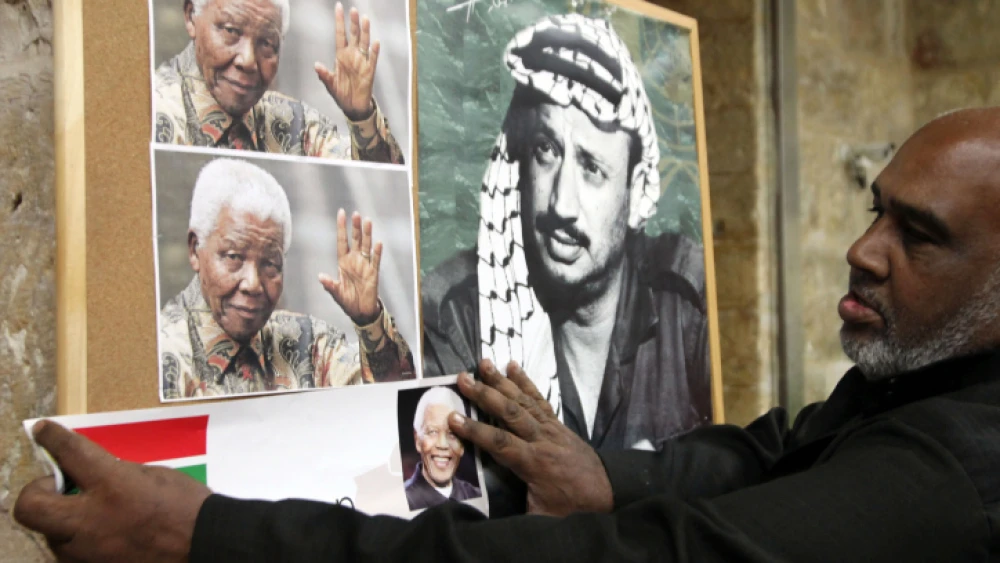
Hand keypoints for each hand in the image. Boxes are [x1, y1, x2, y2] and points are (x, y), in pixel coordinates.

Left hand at [13, 420, 211, 561]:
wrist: (206, 545)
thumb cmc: (187, 508)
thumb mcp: (152, 477)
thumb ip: (115, 473)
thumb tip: (90, 471)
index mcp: (114, 486)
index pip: (71, 454)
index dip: (53, 438)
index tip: (43, 431)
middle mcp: (93, 521)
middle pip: (31, 506)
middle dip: (39, 492)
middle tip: (60, 487)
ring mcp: (89, 553)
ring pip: (50, 534)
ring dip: (63, 521)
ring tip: (92, 517)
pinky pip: (71, 554)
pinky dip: (80, 542)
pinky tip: (104, 535)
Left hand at [315, 2, 379, 120]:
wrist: (352, 107)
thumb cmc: (341, 94)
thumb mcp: (330, 85)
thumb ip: (324, 75)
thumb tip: (316, 65)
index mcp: (341, 56)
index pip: (340, 35)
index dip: (340, 22)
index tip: (339, 7)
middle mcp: (352, 56)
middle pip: (353, 35)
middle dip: (353, 23)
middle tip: (353, 10)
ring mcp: (362, 62)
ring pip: (364, 43)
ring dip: (365, 32)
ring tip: (365, 19)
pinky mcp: (370, 71)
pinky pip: (373, 59)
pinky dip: (374, 52)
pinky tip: (376, 43)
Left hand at [320, 209, 381, 324]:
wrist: (360, 311)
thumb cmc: (347, 301)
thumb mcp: (336, 293)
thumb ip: (329, 285)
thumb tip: (320, 277)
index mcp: (343, 262)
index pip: (342, 241)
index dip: (341, 228)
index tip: (341, 213)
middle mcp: (354, 261)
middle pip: (355, 240)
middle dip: (355, 227)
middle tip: (356, 214)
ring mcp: (365, 265)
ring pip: (366, 246)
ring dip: (367, 234)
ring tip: (368, 221)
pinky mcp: (374, 273)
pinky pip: (376, 261)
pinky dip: (377, 252)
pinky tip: (378, 243)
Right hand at [449, 360, 613, 516]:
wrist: (607, 492)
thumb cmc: (572, 505)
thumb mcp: (541, 515)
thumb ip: (516, 511)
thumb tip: (488, 520)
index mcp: (533, 462)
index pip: (499, 442)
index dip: (475, 431)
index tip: (452, 418)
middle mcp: (541, 439)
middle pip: (509, 412)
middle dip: (484, 394)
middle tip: (462, 379)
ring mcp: (550, 427)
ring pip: (523, 400)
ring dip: (502, 381)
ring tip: (483, 363)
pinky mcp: (556, 423)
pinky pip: (539, 399)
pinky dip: (525, 382)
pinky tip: (513, 367)